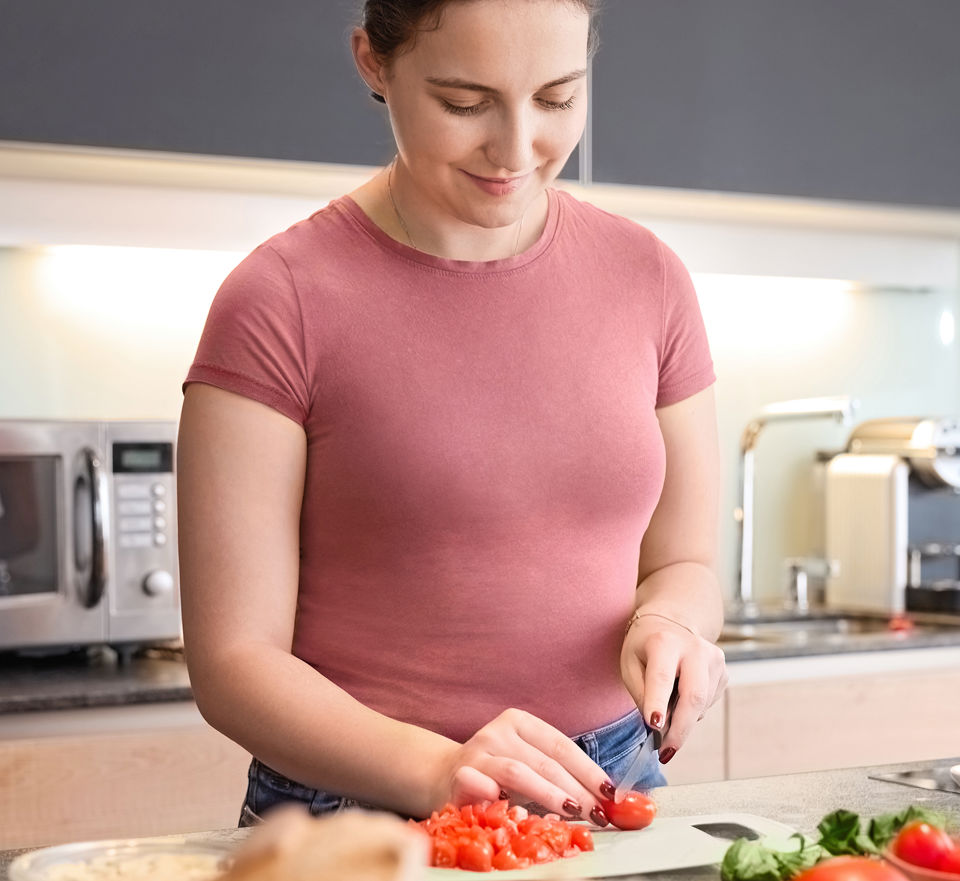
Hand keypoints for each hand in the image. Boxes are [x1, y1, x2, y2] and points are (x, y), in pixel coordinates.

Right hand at [430, 708, 612, 824]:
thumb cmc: (498, 773)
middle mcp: (498, 731)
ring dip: (550, 794)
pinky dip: (504, 799)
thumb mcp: (529, 765)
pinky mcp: (461, 775)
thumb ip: (559, 775)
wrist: (444, 776)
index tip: (610, 793)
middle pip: (545, 760)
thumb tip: (604, 798)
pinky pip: (485, 786)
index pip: (561, 744)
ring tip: (574, 812)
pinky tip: (521, 814)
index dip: (588, 770)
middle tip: (599, 812)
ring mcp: (477, 751)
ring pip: (519, 772)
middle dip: (577, 789)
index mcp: (520, 722)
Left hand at [620, 612, 726, 760]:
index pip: (662, 676)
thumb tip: (659, 727)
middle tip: (667, 752)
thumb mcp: (630, 665)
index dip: (658, 702)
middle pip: (693, 696)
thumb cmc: (644, 648)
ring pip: (702, 705)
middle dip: (680, 729)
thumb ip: (642, 695)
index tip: (654, 725)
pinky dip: (693, 710)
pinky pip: (708, 703)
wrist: (669, 624)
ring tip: (666, 713)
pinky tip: (680, 696)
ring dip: (683, 720)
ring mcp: (714, 658)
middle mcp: (694, 647)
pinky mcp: (723, 671)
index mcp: (664, 642)